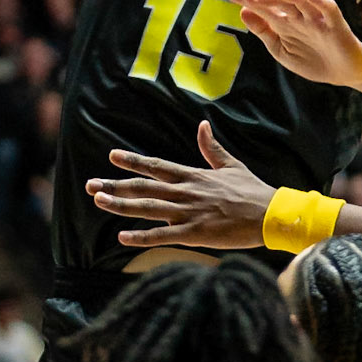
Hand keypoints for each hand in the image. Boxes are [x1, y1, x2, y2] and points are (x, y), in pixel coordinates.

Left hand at [87, 120, 272, 248]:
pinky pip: (163, 236)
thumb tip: (203, 125)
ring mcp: (189, 213)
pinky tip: (122, 237)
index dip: (132, 161)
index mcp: (193, 175)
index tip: (112, 156)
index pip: (156, 165)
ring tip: (99, 201)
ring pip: (148, 208)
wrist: (271, 214)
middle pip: (143, 187)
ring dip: (121, 205)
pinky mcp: (195, 234)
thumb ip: (212, 148)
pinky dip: (141, 237)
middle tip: (90, 184)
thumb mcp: (231, 165)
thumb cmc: (252, 190)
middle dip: (115, 185)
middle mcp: (186, 192)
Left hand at [219, 0, 361, 87]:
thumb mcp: (281, 50)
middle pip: (276, 1)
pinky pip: (326, 7)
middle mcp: (297, 15)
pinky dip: (316, 0)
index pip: (259, 6)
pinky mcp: (334, 23)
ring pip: (299, 0)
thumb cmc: (313, 59)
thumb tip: (243, 13)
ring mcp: (315, 18)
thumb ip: (264, 32)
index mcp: (282, 21)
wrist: (343, 73)